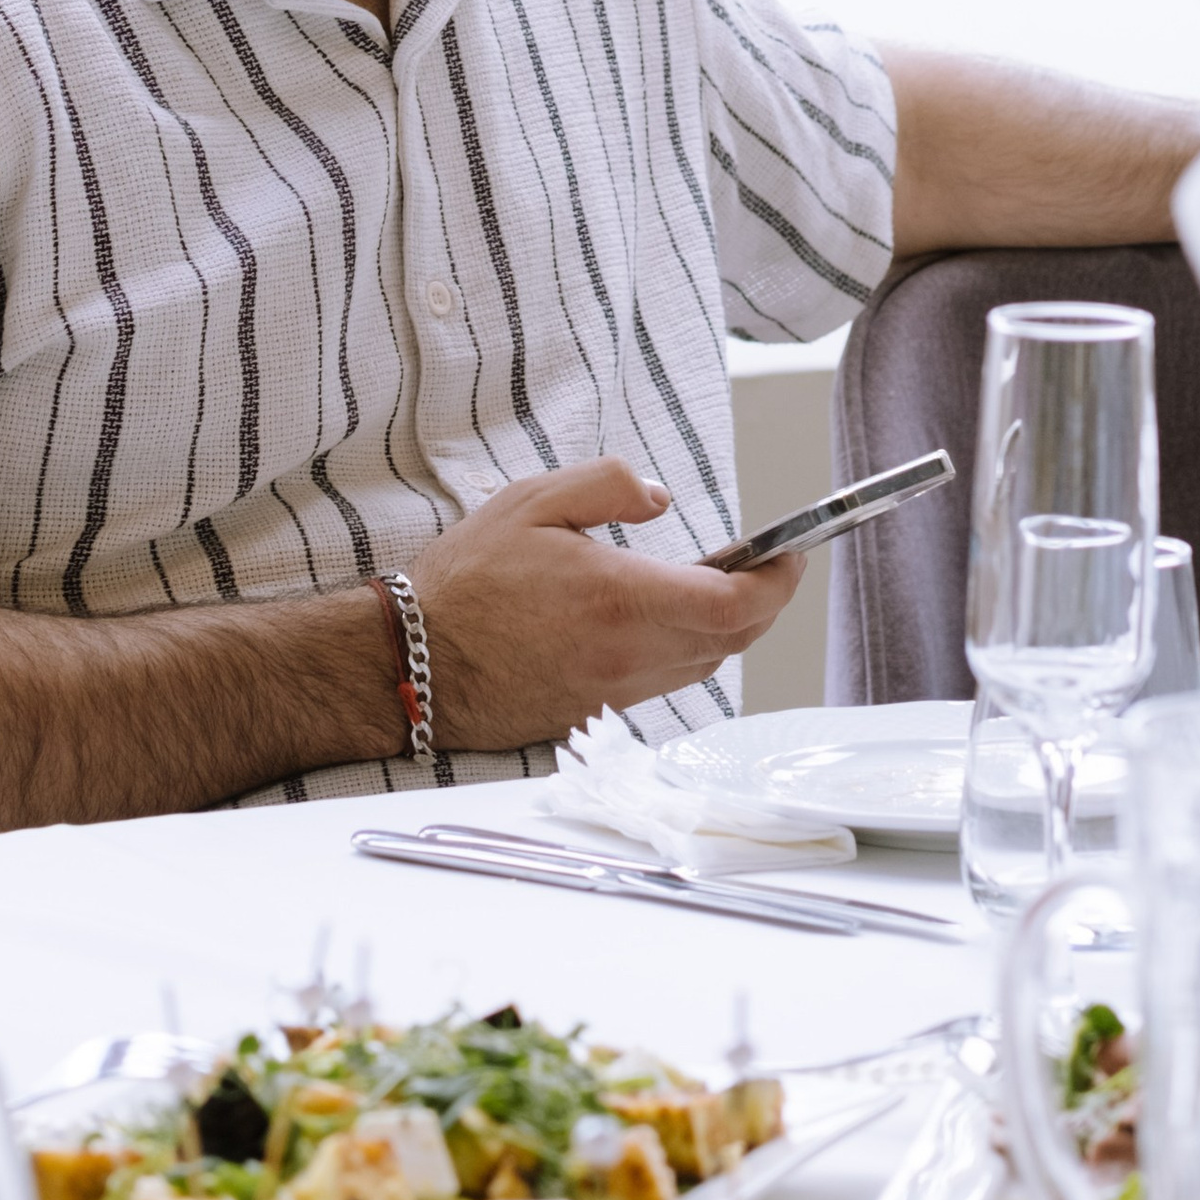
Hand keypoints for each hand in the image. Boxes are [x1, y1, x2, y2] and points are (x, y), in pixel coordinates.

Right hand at [405, 459, 801, 754]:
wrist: (411, 662)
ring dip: (726, 629)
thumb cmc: (466, 582)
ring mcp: (614, 693)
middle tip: (765, 565)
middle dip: (763, 602)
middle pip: (733, 640)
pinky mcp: (596, 714)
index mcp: (621, 599)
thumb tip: (661, 498)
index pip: (737, 606)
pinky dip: (686, 652)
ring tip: (717, 586)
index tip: (789, 555)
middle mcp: (628, 656)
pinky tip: (664, 620)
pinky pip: (665, 684)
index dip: (778, 582)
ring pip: (704, 666)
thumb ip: (609, 485)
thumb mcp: (533, 501)